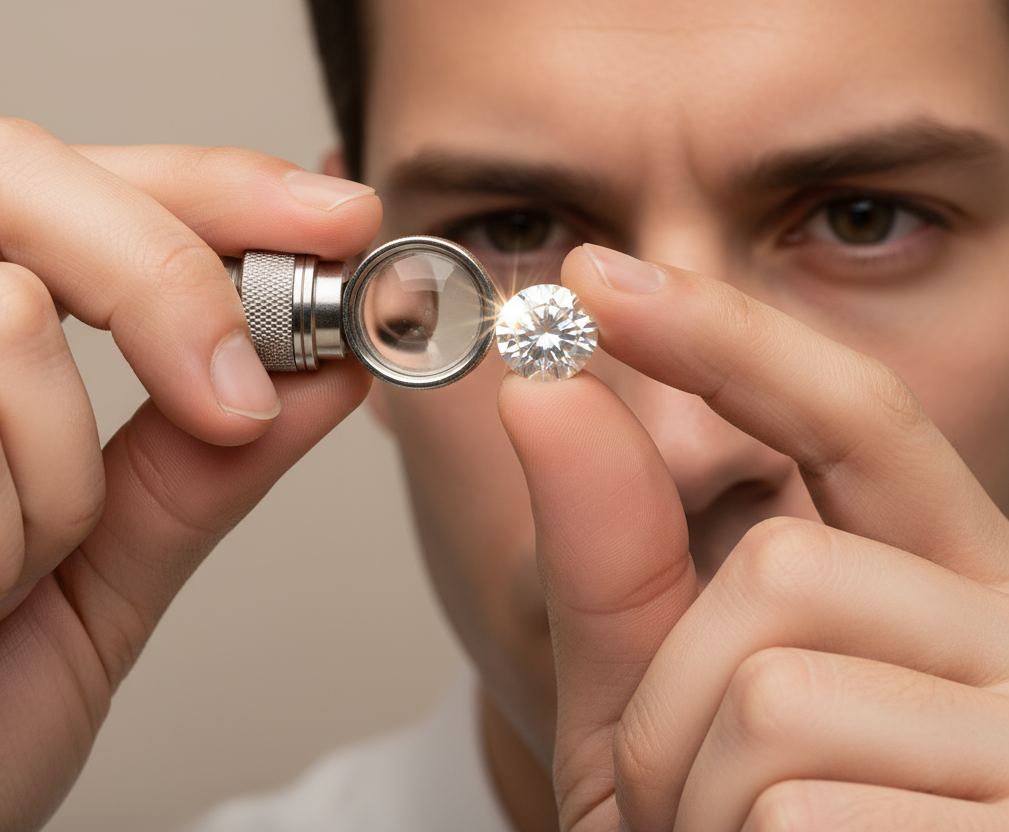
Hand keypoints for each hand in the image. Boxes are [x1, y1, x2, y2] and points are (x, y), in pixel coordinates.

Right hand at [0, 118, 379, 830]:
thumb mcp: (105, 573)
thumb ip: (199, 458)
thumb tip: (320, 360)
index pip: (42, 182)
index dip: (197, 184)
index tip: (333, 216)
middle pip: (8, 177)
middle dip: (166, 279)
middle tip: (236, 397)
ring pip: (1, 326)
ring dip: (54, 495)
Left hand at [497, 244, 1008, 829]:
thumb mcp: (655, 712)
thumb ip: (615, 557)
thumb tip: (551, 388)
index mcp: (947, 595)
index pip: (850, 422)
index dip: (726, 340)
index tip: (598, 273)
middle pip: (782, 573)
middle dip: (675, 701)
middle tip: (696, 805)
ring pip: (777, 693)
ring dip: (694, 798)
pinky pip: (797, 810)